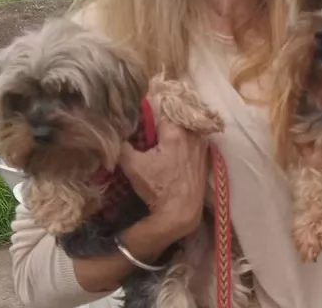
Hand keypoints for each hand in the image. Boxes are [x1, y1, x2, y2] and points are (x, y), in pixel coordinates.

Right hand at [120, 118, 208, 243]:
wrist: (181, 211)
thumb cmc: (158, 187)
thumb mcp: (133, 165)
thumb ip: (122, 144)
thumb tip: (116, 132)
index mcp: (176, 130)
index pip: (158, 110)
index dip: (146, 115)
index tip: (137, 120)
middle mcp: (194, 132)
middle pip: (172, 118)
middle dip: (159, 123)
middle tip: (146, 131)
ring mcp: (202, 143)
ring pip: (183, 128)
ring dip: (171, 132)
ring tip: (157, 141)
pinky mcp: (206, 154)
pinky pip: (192, 139)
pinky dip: (182, 141)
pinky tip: (172, 152)